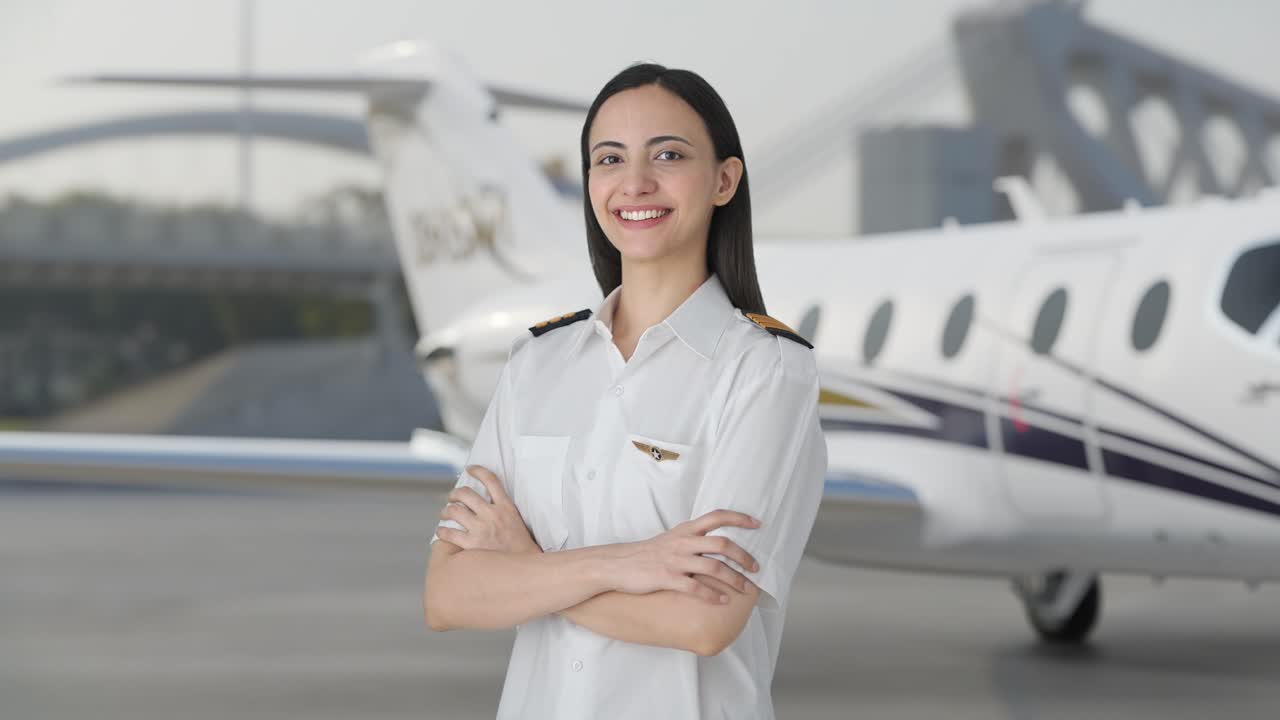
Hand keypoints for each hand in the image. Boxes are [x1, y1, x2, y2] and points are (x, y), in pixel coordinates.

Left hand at [434, 465, 540, 554]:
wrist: (524, 566)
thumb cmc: (520, 546)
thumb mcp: (517, 521)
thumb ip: (503, 509)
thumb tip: (487, 501)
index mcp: (506, 507)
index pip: (491, 480)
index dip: (478, 471)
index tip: (470, 469)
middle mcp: (492, 514)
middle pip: (466, 493)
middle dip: (455, 493)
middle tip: (452, 497)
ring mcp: (482, 529)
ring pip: (454, 510)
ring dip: (446, 511)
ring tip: (444, 514)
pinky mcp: (472, 544)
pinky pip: (450, 533)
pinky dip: (442, 531)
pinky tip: (441, 532)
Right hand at [609, 510, 761, 603]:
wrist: (616, 565)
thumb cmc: (646, 554)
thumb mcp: (670, 539)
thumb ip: (692, 540)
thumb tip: (715, 546)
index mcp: (685, 530)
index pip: (717, 516)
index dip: (739, 518)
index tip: (757, 524)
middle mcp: (683, 542)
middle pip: (722, 544)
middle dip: (743, 556)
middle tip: (756, 568)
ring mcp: (675, 560)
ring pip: (714, 566)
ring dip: (734, 579)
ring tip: (746, 590)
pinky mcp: (667, 578)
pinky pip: (696, 588)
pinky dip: (712, 595)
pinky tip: (722, 601)